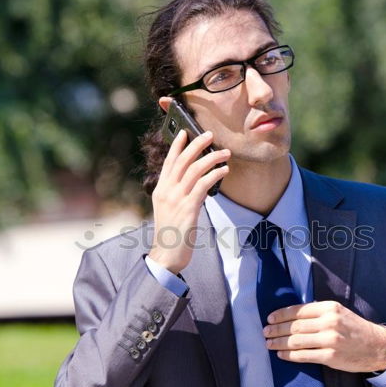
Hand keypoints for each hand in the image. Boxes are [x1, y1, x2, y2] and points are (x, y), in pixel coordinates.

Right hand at [148, 129, 229, 273]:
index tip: (184, 132)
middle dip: (197, 144)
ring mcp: (176, 199)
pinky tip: (224, 171)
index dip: (176, 146)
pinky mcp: (188, 209)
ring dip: (212, 158)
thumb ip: (179, 194)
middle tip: (210, 134)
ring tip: (225, 153)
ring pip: (195, 170)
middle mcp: (166, 192)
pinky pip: (203, 185)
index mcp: (160, 190)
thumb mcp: (170, 209)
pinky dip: (215, 175)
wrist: (166, 254)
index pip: (168, 162)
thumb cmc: (171, 233)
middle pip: (182, 161)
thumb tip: (198, 182)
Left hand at [263, 300, 385, 372]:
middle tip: (265, 332)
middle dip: (276, 329)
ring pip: (296, 341)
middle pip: (295, 326)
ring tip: (269, 344)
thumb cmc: (354, 328)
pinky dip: (290, 355)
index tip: (270, 318)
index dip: (281, 315)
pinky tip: (281, 354)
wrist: (376, 346)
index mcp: (329, 308)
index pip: (298, 310)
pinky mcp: (330, 356)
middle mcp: (329, 322)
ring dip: (279, 343)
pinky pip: (304, 356)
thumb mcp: (339, 312)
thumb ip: (318, 312)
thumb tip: (291, 315)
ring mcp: (330, 340)